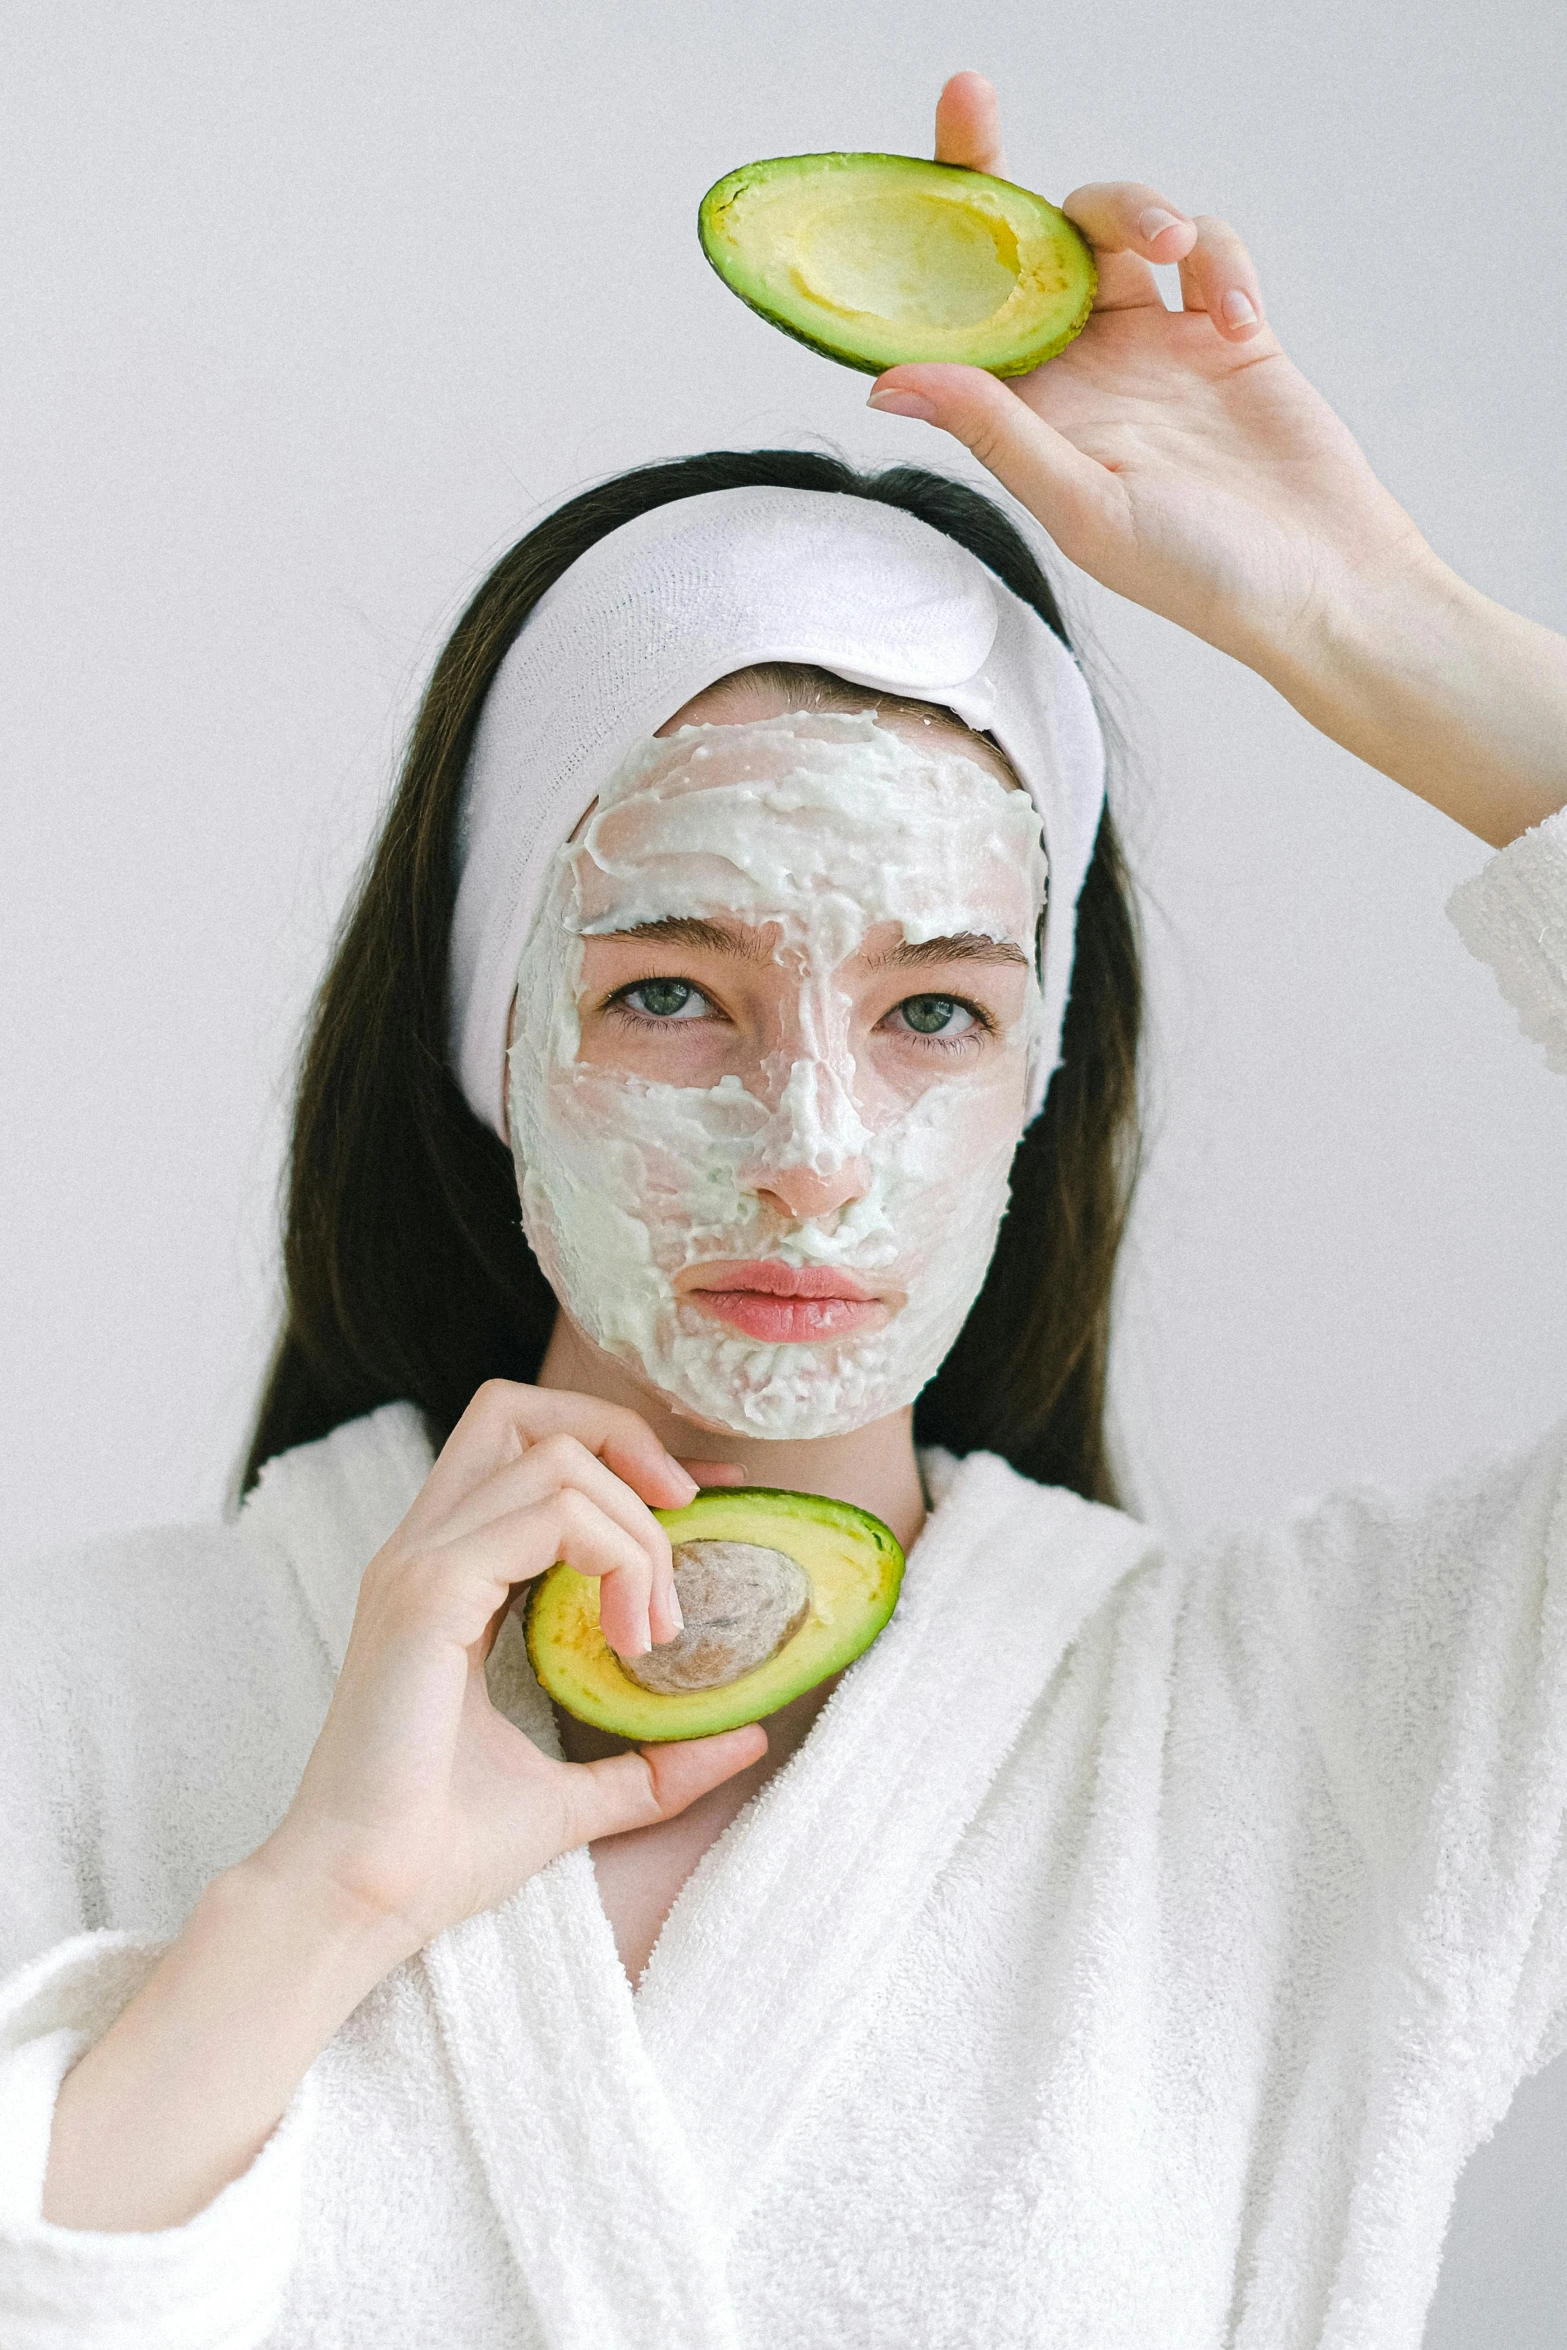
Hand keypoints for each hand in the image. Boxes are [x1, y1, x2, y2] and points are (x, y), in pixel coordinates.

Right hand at [45, 1383, 763, 2232]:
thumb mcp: (575, 1795)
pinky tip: (630, 1635)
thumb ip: (652, 1761)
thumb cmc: (441, 1851)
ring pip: (555, 1458)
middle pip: (522, 1410)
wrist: (361, 1902)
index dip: (622, 1451)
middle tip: (687, 1520)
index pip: (527, 1449)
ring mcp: (419, 1563)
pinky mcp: (427, 1592)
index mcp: (444, 1575)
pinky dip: (614, 1554)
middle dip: (624, 1440)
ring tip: (656, 1630)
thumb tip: (746, 1736)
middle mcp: (424, 1549)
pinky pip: (548, 1513)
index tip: (702, 1501)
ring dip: (636, 1530)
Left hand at [869, 73, 1434, 675]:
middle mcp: (1079, 372)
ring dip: (1136, 208)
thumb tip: (893, 378)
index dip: (917, 241)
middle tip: (970, 97)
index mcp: (1028, 415)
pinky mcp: (1224, 331)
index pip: (953, 313)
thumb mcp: (1084, 506)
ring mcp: (1151, 346)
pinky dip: (1219, 261)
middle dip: (996, 170)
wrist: (1319, 585)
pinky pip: (1207, 252)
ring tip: (1177, 246)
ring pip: (1115, 227)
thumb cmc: (1198, 574)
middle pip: (1023, 246)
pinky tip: (1236, 317)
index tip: (873, 187)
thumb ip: (998, 432)